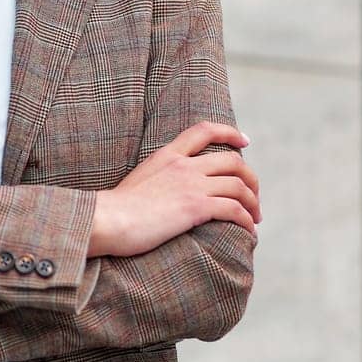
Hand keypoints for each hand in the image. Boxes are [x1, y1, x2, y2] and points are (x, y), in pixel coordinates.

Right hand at [89, 120, 259, 257]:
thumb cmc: (114, 210)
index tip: (244, 142)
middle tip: (254, 196)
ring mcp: (191, 185)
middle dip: (250, 178)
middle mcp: (183, 166)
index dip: (229, 133)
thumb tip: (164, 193)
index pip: (204, 130)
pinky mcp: (195, 207)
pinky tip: (248, 231)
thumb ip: (157, 178)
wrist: (106, 220)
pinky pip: (234, 209)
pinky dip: (246, 220)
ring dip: (253, 203)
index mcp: (167, 155)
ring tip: (255, 218)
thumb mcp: (137, 180)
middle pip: (232, 161)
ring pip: (239, 186)